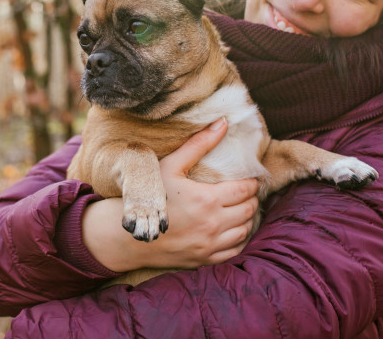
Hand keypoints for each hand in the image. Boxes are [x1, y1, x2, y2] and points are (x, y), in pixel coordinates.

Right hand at [83, 118, 259, 271]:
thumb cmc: (150, 196)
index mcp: (207, 200)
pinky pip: (235, 250)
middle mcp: (213, 224)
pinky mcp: (205, 259)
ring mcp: (210, 244)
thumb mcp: (170, 166)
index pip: (245, 190)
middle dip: (250, 199)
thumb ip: (198, 144)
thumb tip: (223, 122)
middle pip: (249, 210)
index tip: (249, 178)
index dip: (251, 183)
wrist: (131, 236)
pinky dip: (239, 239)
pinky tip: (233, 229)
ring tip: (240, 208)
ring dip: (247, 218)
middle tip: (245, 192)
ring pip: (245, 230)